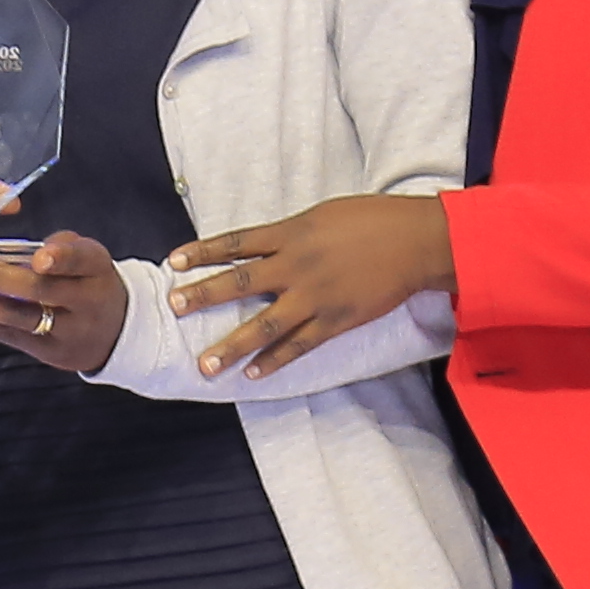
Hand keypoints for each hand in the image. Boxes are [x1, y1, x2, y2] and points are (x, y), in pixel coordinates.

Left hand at [0, 230, 123, 378]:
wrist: (117, 333)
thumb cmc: (91, 285)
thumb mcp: (89, 258)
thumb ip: (59, 247)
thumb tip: (17, 250)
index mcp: (97, 270)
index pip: (83, 260)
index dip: (61, 258)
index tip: (39, 257)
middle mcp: (85, 302)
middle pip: (41, 292)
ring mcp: (66, 331)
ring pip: (18, 317)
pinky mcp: (47, 352)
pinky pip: (9, 336)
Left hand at [167, 193, 454, 378]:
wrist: (415, 242)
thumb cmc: (372, 220)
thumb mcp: (323, 215)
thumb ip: (290, 233)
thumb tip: (264, 244)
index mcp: (292, 233)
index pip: (236, 243)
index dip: (203, 252)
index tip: (173, 261)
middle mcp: (296, 265)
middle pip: (240, 282)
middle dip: (203, 296)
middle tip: (174, 308)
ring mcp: (315, 296)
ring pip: (264, 324)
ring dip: (232, 345)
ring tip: (205, 364)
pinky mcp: (335, 320)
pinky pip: (298, 345)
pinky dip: (275, 360)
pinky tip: (253, 373)